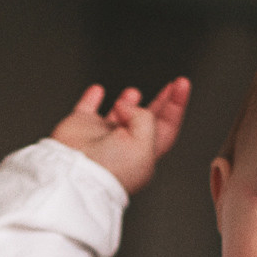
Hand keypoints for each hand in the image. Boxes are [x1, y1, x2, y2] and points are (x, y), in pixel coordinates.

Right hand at [51, 78, 190, 196]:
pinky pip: (87, 108)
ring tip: (133, 93)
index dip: (176, 105)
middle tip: (173, 86)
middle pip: (148, 120)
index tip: (181, 85)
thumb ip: (144, 119)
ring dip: (128, 103)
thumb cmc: (109, 170)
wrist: (75, 172)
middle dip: (161, 102)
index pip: (167, 127)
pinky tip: (98, 91)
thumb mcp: (144, 145)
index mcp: (145, 154)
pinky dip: (92, 98)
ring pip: (118, 115)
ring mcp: (102, 136)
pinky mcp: (80, 127)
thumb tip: (126, 105)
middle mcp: (124, 145)